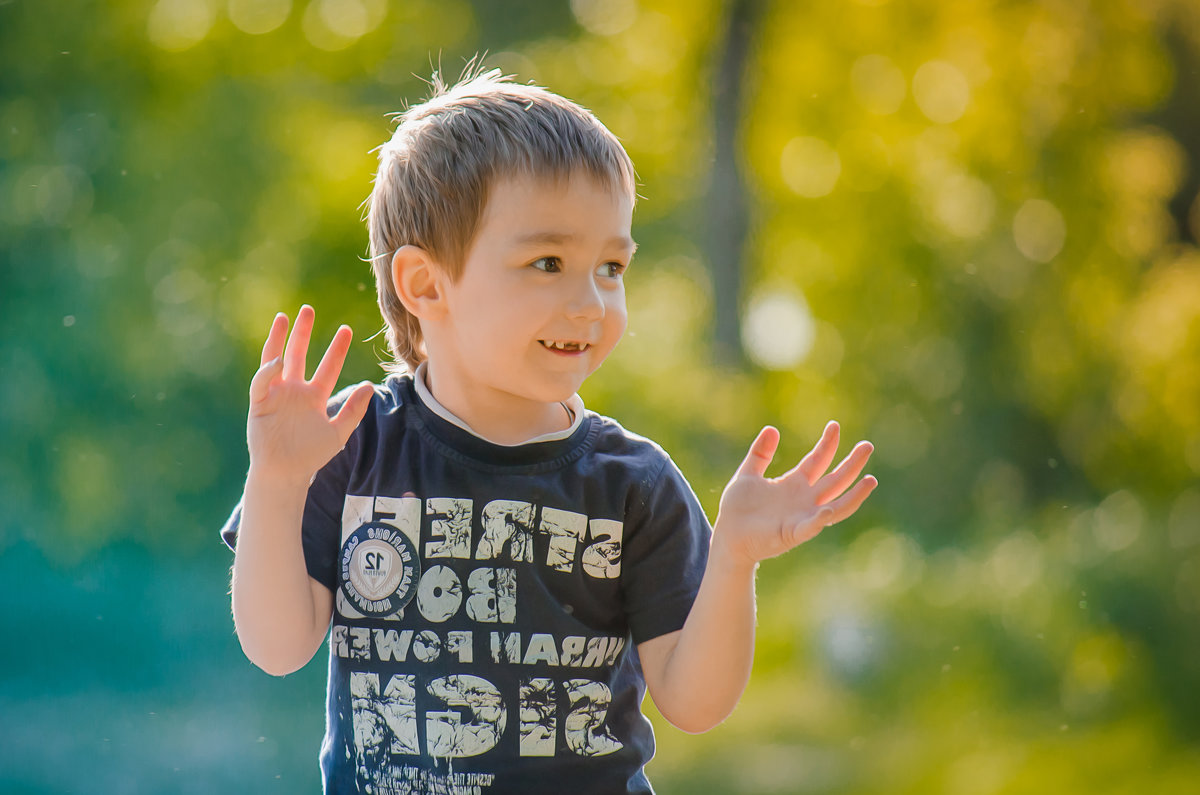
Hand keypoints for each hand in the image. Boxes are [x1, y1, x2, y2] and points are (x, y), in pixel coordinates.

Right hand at [247, 305, 373, 484]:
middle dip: (303, 333)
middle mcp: (295, 390)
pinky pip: (261, 382)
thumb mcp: (338, 432)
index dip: (336, 349)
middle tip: (308, 310)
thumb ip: (353, 410)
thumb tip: (371, 386)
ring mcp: (276, 395)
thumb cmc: (311, 455)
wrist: (286, 474)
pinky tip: (277, 361)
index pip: (328, 366)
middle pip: (299, 355)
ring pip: (276, 360)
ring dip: (279, 339)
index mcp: (314, 396)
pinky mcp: (259, 403)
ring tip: (283, 318)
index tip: (346, 330)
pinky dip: (268, 371)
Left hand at [714, 422, 876, 566]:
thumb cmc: (738, 508)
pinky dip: (820, 519)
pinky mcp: (792, 534)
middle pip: (834, 480)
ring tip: (870, 480)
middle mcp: (804, 500)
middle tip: (867, 446)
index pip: (817, 461)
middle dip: (851, 464)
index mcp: (794, 484)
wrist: (727, 536)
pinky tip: (828, 510)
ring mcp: (802, 517)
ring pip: (836, 506)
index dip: (827, 444)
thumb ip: (760, 453)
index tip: (834, 426)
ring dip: (854, 495)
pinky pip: (810, 527)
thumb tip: (772, 428)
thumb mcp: (747, 474)